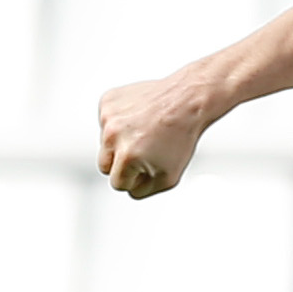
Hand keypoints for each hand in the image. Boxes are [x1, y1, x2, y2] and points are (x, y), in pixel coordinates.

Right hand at [96, 77, 210, 199]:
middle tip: (145, 151)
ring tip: (146, 132)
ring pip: (105, 142)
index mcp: (127, 156)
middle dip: (123, 163)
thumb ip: (143, 191)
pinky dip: (121, 122)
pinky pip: (107, 122)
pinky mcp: (107, 101)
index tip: (147, 168)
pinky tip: (139, 118)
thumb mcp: (169, 178)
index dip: (134, 179)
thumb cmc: (181, 135)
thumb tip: (129, 189)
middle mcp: (112, 135)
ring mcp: (108, 116)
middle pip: (104, 165)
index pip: (117, 183)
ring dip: (121, 141)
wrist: (187, 100)